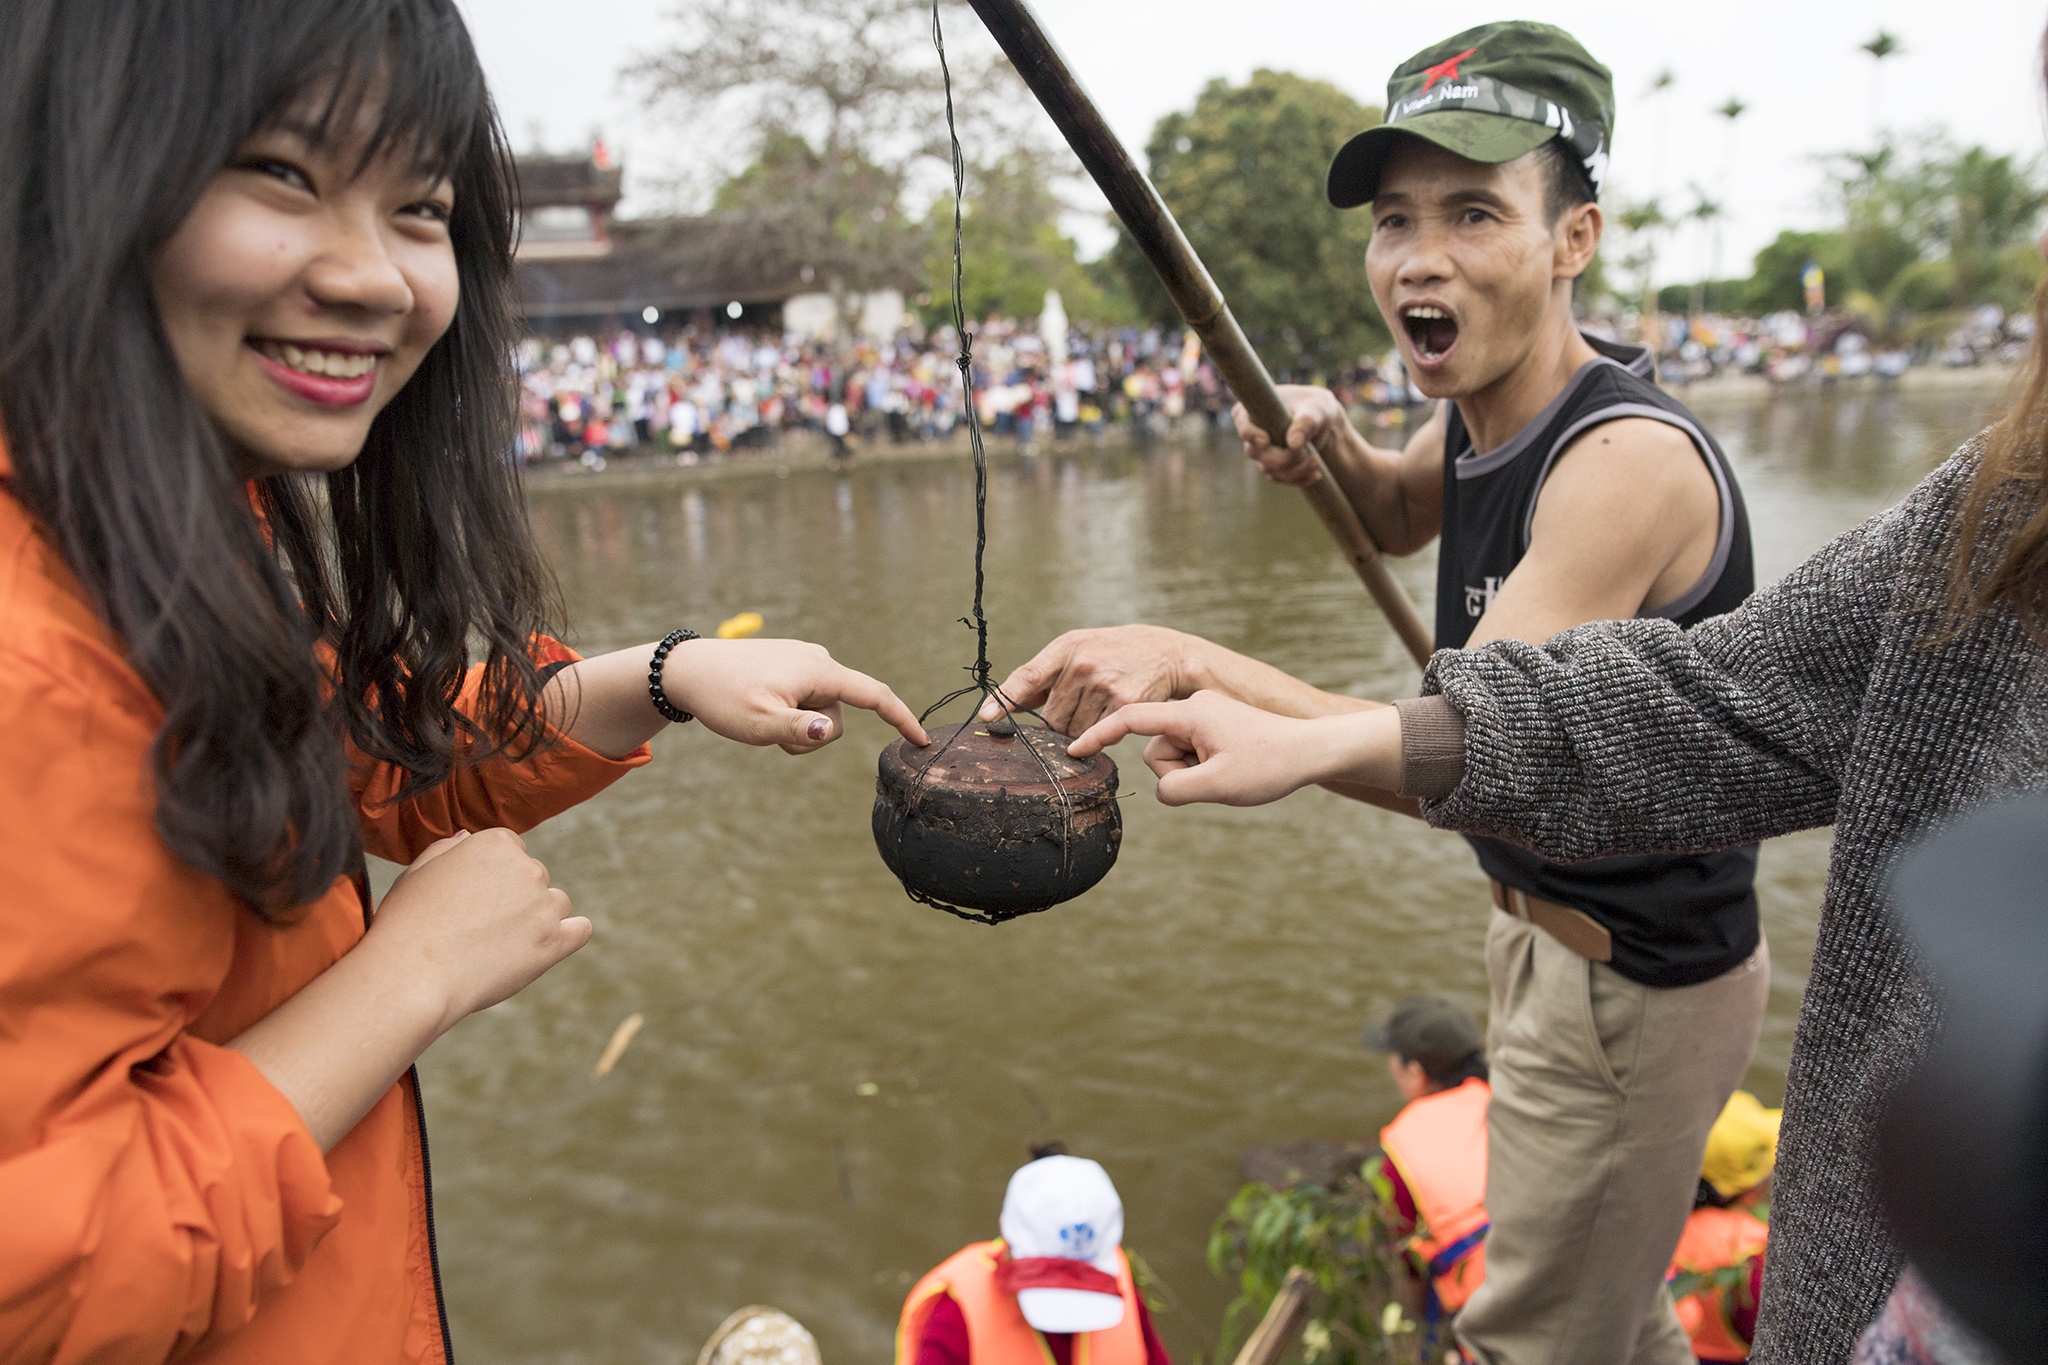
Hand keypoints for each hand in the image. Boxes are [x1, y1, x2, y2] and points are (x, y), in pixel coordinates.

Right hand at [369, 828, 588, 1030]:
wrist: (411, 975)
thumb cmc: (405, 924)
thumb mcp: (417, 872)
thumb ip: (448, 849)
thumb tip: (467, 837)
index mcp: (495, 844)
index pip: (510, 850)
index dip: (490, 876)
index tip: (472, 898)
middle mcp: (527, 868)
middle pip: (533, 877)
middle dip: (513, 897)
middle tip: (477, 927)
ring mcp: (544, 906)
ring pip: (555, 904)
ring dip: (537, 918)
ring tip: (498, 944)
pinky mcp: (555, 942)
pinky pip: (580, 930)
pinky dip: (567, 936)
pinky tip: (547, 945)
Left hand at [661, 637, 927, 751]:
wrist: (687, 669)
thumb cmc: (723, 697)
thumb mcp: (759, 723)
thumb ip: (797, 730)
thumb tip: (828, 732)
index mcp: (819, 671)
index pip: (874, 695)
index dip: (902, 718)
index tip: (923, 741)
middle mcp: (817, 660)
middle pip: (839, 714)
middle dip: (814, 735)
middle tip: (774, 737)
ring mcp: (803, 662)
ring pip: (820, 710)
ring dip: (798, 727)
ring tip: (762, 720)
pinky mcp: (789, 666)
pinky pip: (804, 700)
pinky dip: (789, 715)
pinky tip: (760, 708)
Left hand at [978, 625, 1202, 735]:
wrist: (1164, 652)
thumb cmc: (1111, 653)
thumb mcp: (1077, 651)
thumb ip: (1041, 678)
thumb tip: (1001, 705)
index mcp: (1066, 647)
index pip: (1028, 675)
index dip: (1005, 699)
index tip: (986, 717)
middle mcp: (1083, 664)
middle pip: (1052, 718)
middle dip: (1058, 724)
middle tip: (1076, 712)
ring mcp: (1105, 683)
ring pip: (1074, 731)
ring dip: (1079, 731)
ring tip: (1096, 710)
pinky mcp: (1126, 703)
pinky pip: (1098, 735)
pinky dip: (1098, 736)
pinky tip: (1107, 719)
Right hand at [1068, 690, 1376, 807]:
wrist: (1314, 750)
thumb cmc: (1271, 765)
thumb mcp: (1217, 786)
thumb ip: (1174, 790)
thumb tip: (1161, 790)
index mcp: (1191, 712)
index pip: (1130, 719)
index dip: (1099, 737)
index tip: (1073, 751)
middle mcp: (1195, 707)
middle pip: (1157, 747)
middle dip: (1177, 771)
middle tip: (1216, 778)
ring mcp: (1207, 715)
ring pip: (1175, 754)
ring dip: (1193, 772)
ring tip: (1229, 775)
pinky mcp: (1216, 726)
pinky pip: (1192, 752)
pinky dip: (1204, 768)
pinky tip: (1232, 771)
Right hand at [1232, 385, 1347, 486]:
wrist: (1323, 422)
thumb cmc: (1315, 408)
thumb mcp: (1315, 410)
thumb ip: (1305, 422)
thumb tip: (1293, 444)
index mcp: (1254, 412)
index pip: (1243, 424)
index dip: (1250, 434)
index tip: (1265, 441)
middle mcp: (1253, 435)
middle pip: (1256, 453)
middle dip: (1282, 458)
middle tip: (1307, 454)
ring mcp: (1261, 453)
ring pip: (1270, 470)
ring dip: (1295, 470)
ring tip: (1316, 461)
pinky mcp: (1273, 467)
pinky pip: (1281, 479)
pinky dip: (1299, 479)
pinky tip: (1315, 473)